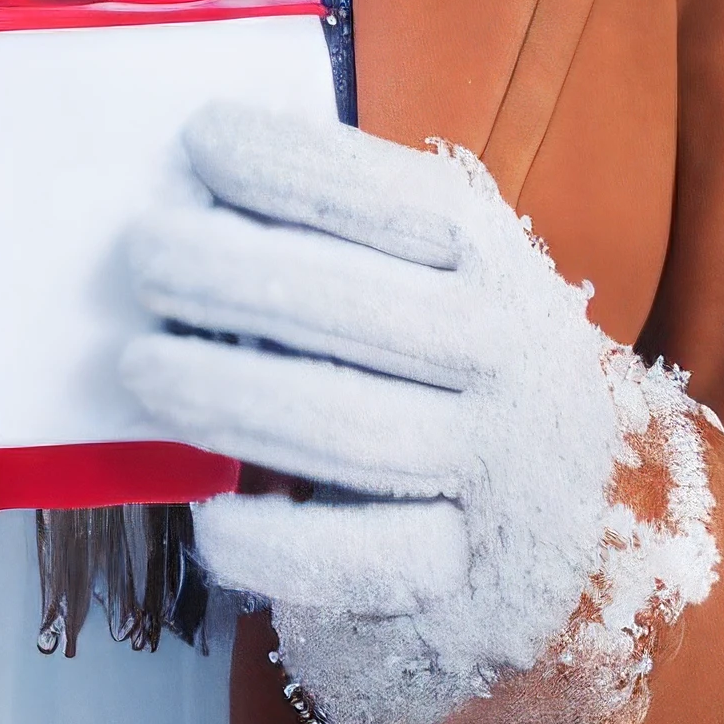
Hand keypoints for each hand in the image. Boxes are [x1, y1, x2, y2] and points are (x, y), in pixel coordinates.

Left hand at [116, 104, 713, 723]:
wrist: (584, 522)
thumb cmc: (457, 370)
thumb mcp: (440, 280)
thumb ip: (348, 233)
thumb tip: (201, 176)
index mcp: (496, 264)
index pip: (396, 200)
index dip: (294, 166)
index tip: (200, 142)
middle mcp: (512, 358)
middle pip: (357, 307)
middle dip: (233, 274)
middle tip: (143, 256)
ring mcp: (501, 474)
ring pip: (348, 426)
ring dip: (228, 392)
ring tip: (140, 368)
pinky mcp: (473, 580)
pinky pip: (360, 560)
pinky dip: (275, 539)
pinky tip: (210, 512)